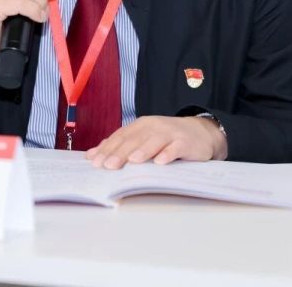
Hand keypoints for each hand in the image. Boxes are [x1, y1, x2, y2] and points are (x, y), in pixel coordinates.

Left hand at [85, 116, 227, 168]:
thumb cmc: (166, 139)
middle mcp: (153, 127)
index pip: (120, 137)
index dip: (107, 149)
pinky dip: (169, 154)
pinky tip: (161, 162)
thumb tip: (91, 155)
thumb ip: (119, 146)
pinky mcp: (185, 142)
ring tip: (132, 161)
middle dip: (120, 153)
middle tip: (108, 165)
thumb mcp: (142, 138)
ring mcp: (170, 133)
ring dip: (143, 151)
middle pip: (134, 140)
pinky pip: (176, 148)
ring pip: (154, 142)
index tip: (95, 163)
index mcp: (139, 126)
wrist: (200, 132)